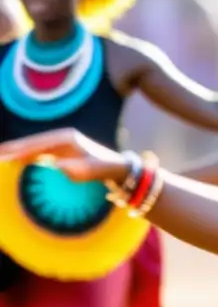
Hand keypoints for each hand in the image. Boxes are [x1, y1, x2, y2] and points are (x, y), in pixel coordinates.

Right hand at [0, 128, 129, 183]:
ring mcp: (60, 143)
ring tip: (0, 157)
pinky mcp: (61, 150)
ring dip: (17, 152)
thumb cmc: (105, 168)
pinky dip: (25, 156)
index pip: (37, 145)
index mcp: (66, 138)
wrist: (117, 167)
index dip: (19, 151)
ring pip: (33, 147)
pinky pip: (38, 152)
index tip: (4, 156)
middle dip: (13, 149)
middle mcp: (61, 137)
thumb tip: (55, 166)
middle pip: (32, 143)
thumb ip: (75, 168)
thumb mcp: (91, 169)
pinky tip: (14, 161)